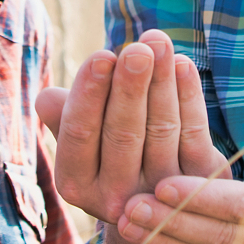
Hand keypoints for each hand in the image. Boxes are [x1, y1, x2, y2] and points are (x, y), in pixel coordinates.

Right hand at [36, 29, 229, 225]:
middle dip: (131, 88)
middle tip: (137, 50)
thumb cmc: (105, 149)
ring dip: (162, 82)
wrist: (155, 200)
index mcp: (75, 184)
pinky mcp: (196, 187)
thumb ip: (64, 117)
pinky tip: (183, 64)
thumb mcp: (80, 138)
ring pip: (161, 130)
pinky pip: (193, 136)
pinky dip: (189, 97)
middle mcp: (115, 198)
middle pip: (123, 134)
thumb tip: (46, 99)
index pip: (79, 134)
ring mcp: (159, 197)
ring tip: (159, 43)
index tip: (101, 56)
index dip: (90, 94)